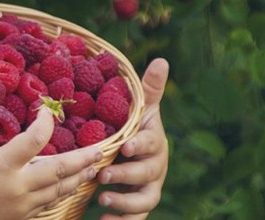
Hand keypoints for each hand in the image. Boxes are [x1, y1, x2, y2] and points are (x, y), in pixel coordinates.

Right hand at [0, 92, 102, 219]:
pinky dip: (61, 193)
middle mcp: (16, 187)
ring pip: (58, 190)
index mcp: (1, 166)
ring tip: (93, 167)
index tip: (47, 111)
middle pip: (60, 170)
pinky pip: (47, 204)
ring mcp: (20, 206)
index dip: (46, 122)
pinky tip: (69, 187)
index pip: (35, 141)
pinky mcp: (18, 218)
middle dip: (83, 159)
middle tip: (101, 148)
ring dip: (77, 177)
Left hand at [96, 58, 169, 219]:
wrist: (136, 157)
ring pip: (144, 200)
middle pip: (146, 174)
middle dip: (126, 175)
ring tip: (102, 200)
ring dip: (124, 202)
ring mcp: (149, 188)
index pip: (151, 143)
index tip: (125, 146)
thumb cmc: (136, 128)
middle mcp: (156, 167)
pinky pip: (135, 218)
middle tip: (103, 174)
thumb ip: (149, 89)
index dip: (140, 145)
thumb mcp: (141, 110)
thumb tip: (162, 60)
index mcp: (154, 142)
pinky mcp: (140, 206)